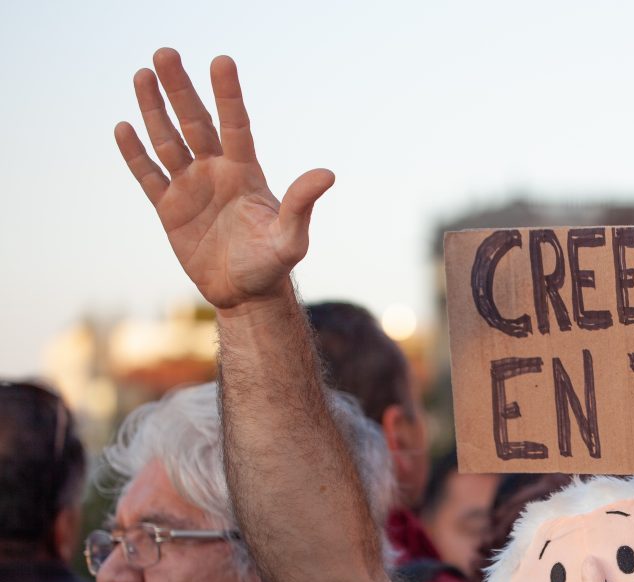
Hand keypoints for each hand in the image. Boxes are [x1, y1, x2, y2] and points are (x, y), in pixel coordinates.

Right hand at [115, 48, 333, 311]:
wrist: (247, 294)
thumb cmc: (274, 265)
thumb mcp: (291, 238)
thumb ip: (302, 205)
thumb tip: (328, 174)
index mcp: (245, 173)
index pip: (235, 125)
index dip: (228, 95)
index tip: (221, 61)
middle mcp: (217, 173)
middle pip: (195, 123)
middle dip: (180, 89)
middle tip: (165, 53)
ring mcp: (191, 188)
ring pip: (168, 141)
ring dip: (154, 110)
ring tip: (142, 74)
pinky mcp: (170, 208)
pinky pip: (148, 176)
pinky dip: (136, 154)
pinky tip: (125, 127)